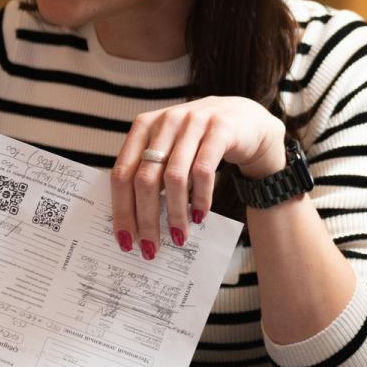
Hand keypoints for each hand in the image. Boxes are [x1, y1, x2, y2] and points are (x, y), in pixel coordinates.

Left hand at [111, 97, 284, 256]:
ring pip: (174, 177)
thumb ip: (151, 172)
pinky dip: (200, 198)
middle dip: (146, 219)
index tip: (126, 239)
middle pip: (145, 178)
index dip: (122, 209)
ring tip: (178, 236)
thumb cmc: (200, 142)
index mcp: (143, 127)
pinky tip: (200, 215)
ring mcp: (193, 123)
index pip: (122, 173)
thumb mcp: (170, 149)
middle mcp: (165, 122)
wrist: (244, 119)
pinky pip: (204, 171)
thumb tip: (134, 220)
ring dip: (175, 213)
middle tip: (151, 246)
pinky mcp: (220, 130)